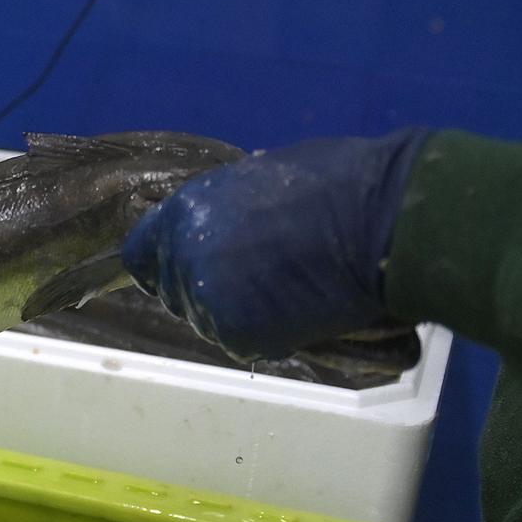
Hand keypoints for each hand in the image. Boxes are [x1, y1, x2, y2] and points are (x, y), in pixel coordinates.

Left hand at [120, 129, 430, 359]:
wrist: (382, 221)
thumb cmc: (338, 185)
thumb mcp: (264, 178)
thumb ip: (228, 207)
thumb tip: (229, 217)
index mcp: (185, 210)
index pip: (140, 254)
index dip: (162, 265)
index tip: (185, 271)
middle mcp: (183, 255)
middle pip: (175, 293)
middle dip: (207, 293)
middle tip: (257, 284)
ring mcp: (207, 298)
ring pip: (208, 322)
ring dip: (239, 316)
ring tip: (288, 292)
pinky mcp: (238, 333)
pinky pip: (243, 343)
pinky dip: (269, 336)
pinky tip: (302, 311)